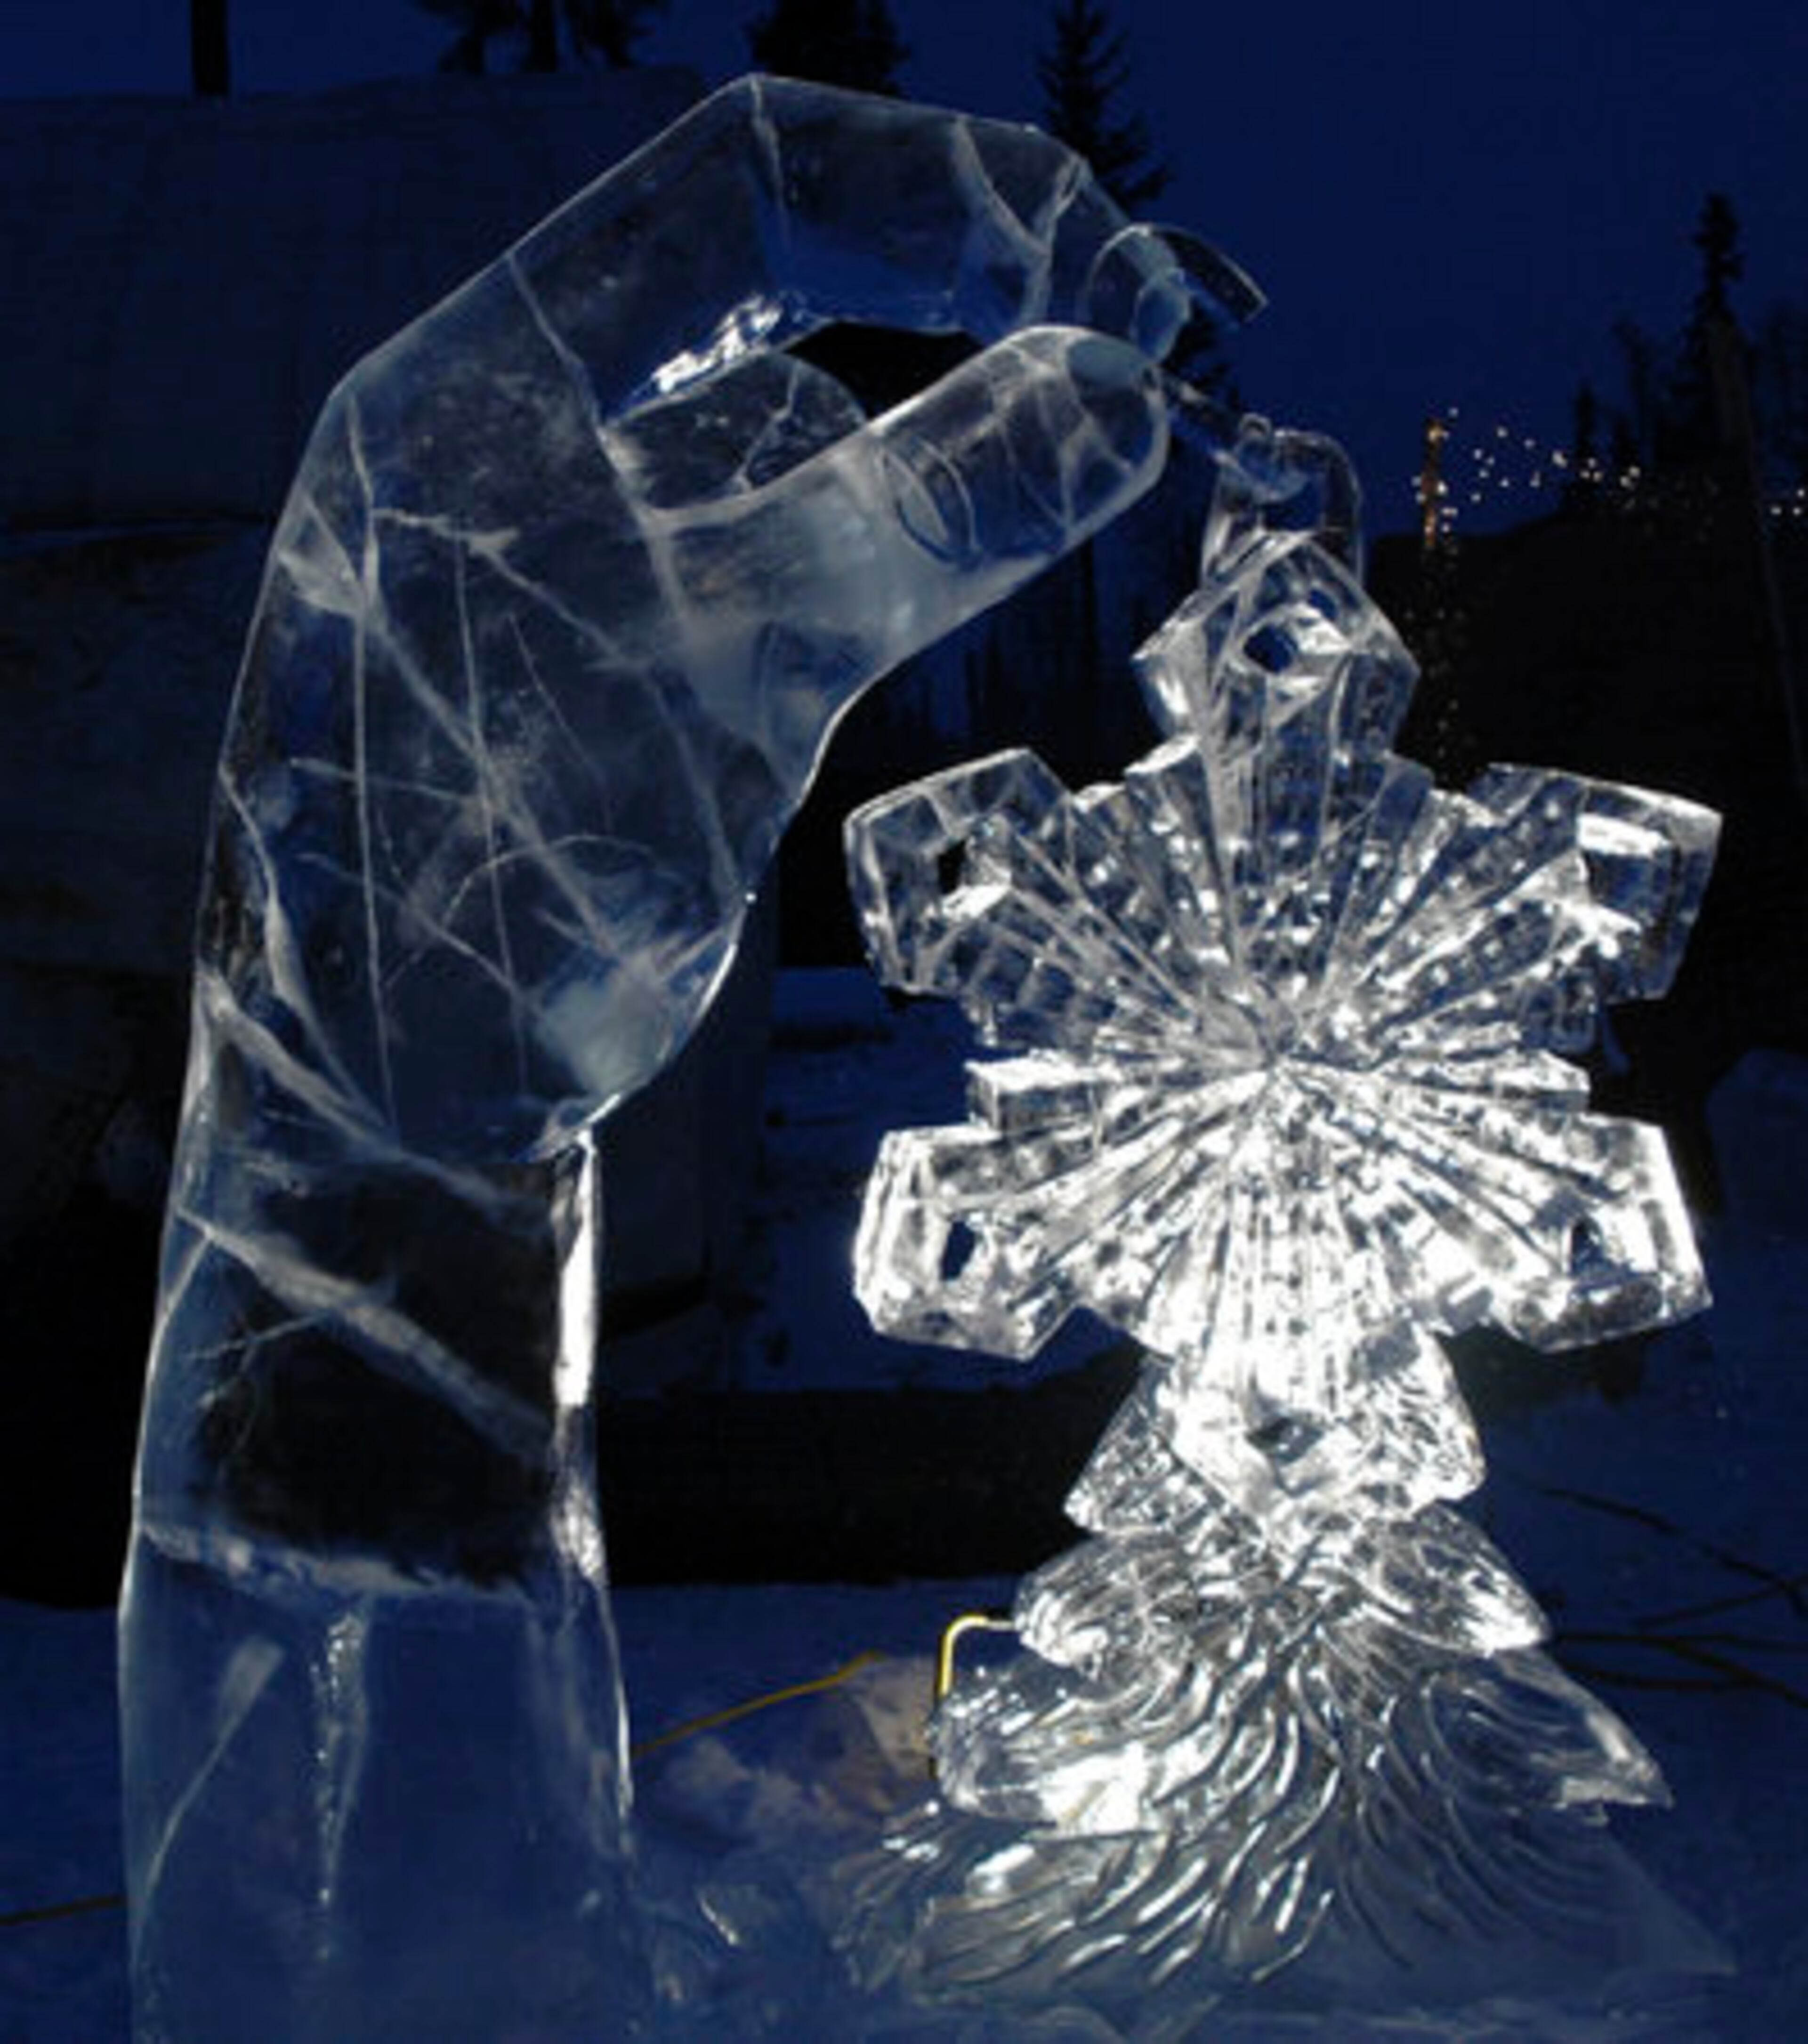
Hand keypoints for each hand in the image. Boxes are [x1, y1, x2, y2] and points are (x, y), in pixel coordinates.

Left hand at [207, 77, 1208, 1162]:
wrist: (400, 1111)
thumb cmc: (506, 888)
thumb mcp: (731, 670)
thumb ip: (918, 511)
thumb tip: (1123, 378)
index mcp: (494, 378)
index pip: (750, 192)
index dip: (951, 194)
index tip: (1123, 278)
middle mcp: (527, 437)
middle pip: (786, 292)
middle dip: (979, 294)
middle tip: (1166, 355)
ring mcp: (581, 555)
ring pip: (802, 437)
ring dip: (957, 438)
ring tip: (1119, 460)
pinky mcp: (630, 666)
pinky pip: (790, 560)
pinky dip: (905, 550)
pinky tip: (996, 567)